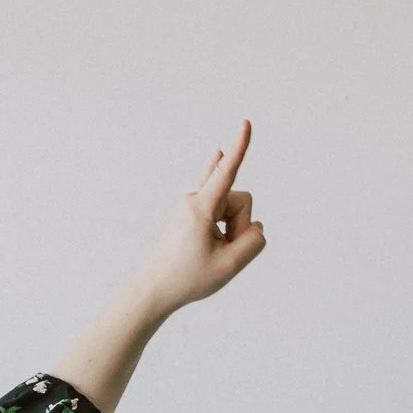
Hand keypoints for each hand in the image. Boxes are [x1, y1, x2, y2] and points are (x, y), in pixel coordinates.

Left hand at [133, 121, 265, 318]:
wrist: (155, 288)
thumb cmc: (188, 279)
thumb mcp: (229, 266)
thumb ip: (254, 242)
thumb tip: (256, 227)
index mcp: (201, 207)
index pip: (226, 172)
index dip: (240, 147)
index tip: (246, 123)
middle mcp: (195, 200)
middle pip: (240, 202)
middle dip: (241, 227)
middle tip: (222, 254)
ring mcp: (193, 205)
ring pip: (231, 210)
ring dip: (232, 232)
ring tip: (213, 253)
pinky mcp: (193, 213)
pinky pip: (216, 196)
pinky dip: (222, 185)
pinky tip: (217, 154)